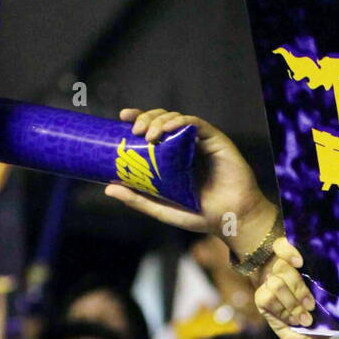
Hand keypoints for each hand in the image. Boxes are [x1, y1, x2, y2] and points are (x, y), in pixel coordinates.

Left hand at [104, 109, 275, 255]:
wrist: (230, 220)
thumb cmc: (200, 216)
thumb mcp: (162, 208)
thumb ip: (138, 199)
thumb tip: (108, 189)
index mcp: (174, 157)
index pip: (153, 131)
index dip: (138, 119)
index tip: (122, 118)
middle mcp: (187, 146)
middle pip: (163, 119)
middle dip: (146, 118)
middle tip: (134, 130)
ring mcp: (202, 142)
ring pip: (177, 117)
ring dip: (159, 120)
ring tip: (148, 134)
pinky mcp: (216, 140)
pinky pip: (196, 123)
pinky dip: (180, 121)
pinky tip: (168, 128)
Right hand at [254, 239, 323, 338]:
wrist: (318, 337)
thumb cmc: (326, 312)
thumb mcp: (327, 291)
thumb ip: (322, 274)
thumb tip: (331, 263)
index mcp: (297, 263)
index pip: (282, 245)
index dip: (288, 250)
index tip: (300, 263)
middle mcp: (282, 271)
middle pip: (282, 266)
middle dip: (299, 288)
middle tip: (311, 306)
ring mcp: (270, 284)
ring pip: (276, 283)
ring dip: (292, 303)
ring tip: (305, 318)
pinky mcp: (262, 300)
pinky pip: (266, 298)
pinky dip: (282, 311)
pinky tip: (292, 320)